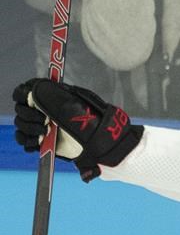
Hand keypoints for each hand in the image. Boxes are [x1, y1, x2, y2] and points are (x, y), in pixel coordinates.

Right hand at [12, 78, 142, 181]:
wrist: (103, 145)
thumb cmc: (93, 120)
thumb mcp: (76, 104)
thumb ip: (56, 95)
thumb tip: (38, 89)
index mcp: (47, 98)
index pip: (22, 92)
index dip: (22, 95)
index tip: (28, 99)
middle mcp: (41, 111)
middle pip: (20, 110)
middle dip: (29, 114)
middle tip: (43, 120)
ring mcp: (41, 127)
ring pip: (21, 125)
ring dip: (29, 128)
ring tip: (45, 132)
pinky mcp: (42, 143)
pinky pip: (25, 142)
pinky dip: (28, 142)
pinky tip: (40, 141)